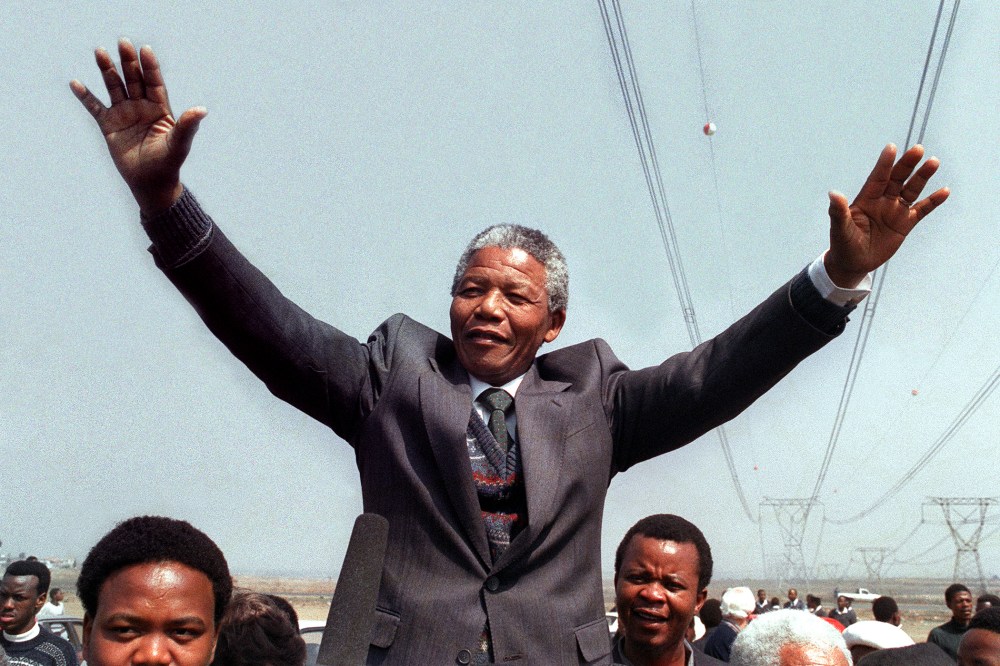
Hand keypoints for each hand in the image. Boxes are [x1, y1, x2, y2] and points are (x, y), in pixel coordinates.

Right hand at [71, 39, 204, 214]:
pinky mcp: (109, 126)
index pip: (154, 83)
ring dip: (107, 71)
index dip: (150, 67)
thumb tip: (202, 110)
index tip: (145, 50)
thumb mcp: (178, 143)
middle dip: (128, 62)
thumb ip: (188, 125)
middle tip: (123, 43)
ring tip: (99, 52)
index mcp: (160, 109)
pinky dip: (86, 97)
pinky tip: (76, 83)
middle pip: (134, 79)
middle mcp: (142, 108)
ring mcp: (124, 115)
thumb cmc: (168, 163)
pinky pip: (95, 108)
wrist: (151, 183)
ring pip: (115, 87)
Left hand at [825, 144, 949, 286]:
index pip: (877, 177)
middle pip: (897, 178)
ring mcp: (895, 211)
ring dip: (922, 177)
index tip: (891, 147)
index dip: (884, 163)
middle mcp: (882, 201)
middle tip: (918, 149)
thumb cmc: (843, 244)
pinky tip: (945, 191)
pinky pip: (921, 210)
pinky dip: (933, 201)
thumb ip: (838, 212)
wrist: (853, 263)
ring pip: (911, 190)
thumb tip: (833, 194)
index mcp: (866, 199)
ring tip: (933, 162)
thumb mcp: (840, 229)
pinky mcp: (905, 223)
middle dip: (906, 164)